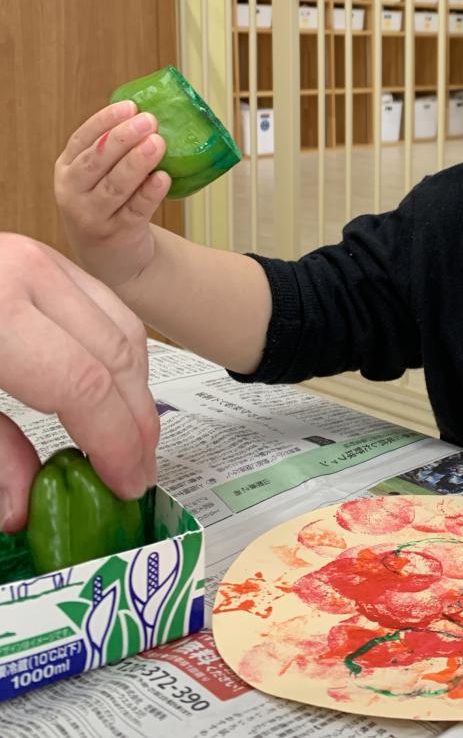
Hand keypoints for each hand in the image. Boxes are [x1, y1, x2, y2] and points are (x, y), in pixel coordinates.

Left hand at [0, 233, 158, 532]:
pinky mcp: (49, 259)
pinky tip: (115, 393)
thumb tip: (21, 507)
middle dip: (136, 424)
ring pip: (125, 331)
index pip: (85, 385)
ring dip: (137, 392)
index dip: (114, 442)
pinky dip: (121, 357)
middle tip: (138, 472)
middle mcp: (32, 274)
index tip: (126, 482)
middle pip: (117, 359)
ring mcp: (45, 259)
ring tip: (131, 439)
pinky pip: (109, 310)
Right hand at [54, 100, 170, 289]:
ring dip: (136, 163)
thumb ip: (116, 152)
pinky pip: (135, 210)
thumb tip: (152, 118)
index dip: (105, 121)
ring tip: (158, 144)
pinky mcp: (117, 234)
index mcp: (68, 169)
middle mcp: (73, 192)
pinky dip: (149, 193)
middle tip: (149, 120)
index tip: (130, 106)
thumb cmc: (111, 205)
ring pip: (114, 186)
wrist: (113, 256)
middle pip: (96, 161)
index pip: (82, 139)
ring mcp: (93, 215)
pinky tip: (163, 178)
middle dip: (122, 138)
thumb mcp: (100, 177)